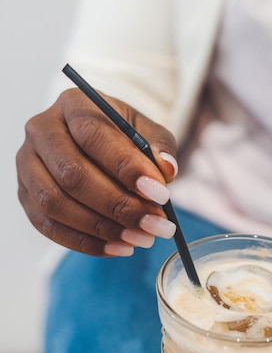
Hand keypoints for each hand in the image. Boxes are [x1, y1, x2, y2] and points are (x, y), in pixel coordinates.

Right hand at [16, 88, 177, 255]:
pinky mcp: (25, 196)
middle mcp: (41, 131)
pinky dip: (86, 243)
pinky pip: (49, 226)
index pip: (93, 135)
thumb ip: (159, 147)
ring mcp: (28, 165)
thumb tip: (166, 169)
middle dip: (118, 205)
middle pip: (71, 174)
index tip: (161, 194)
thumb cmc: (122, 136)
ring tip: (142, 238)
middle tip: (155, 224)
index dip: (127, 168)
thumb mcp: (147, 131)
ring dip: (103, 228)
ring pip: (55, 203)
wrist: (97, 145)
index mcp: (73, 105)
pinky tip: (120, 248)